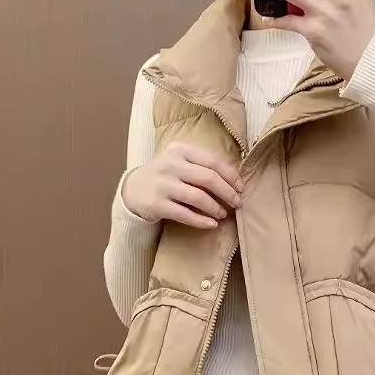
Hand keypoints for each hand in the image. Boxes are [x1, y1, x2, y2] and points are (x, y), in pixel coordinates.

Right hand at [123, 143, 243, 228]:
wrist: (133, 190)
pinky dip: (201, 221)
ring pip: (198, 197)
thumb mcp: (179, 161)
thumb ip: (201, 165)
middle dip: (227, 192)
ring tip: (223, 214)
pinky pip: (185, 214)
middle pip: (208, 179)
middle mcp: (170, 165)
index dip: (231, 175)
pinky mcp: (156, 204)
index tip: (241, 187)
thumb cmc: (165, 175)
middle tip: (237, 202)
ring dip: (215, 207)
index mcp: (180, 149)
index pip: (213, 161)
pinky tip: (211, 224)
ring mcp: (162, 184)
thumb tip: (234, 180)